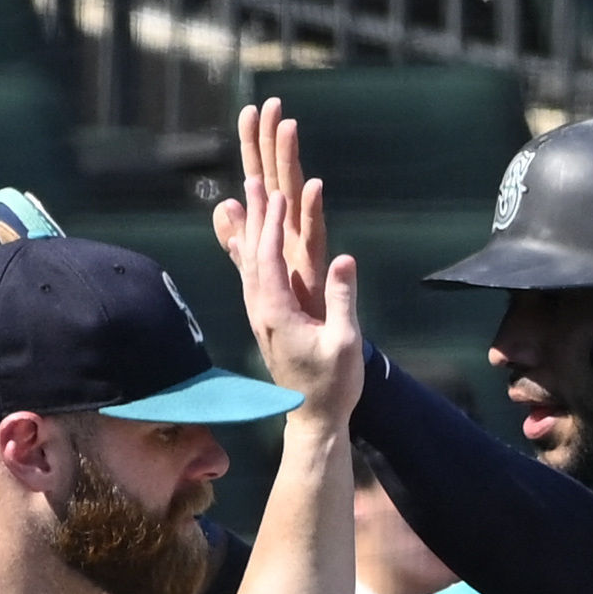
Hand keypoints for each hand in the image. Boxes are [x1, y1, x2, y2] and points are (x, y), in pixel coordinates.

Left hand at [217, 114, 362, 421]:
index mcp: (276, 312)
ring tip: (251, 195)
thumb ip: (342, 299)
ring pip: (249, 262)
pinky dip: (251, 248)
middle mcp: (260, 309)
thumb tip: (343, 258)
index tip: (277, 191)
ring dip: (251, 226)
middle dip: (256, 213)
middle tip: (256, 176)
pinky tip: (248, 237)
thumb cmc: (333, 384)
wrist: (313, 417)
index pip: (268, 257)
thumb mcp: (345, 343)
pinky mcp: (265, 320)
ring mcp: (260, 314)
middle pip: (252, 252)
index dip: (271, 222)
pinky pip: (253, 275)